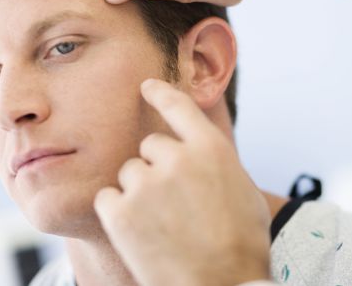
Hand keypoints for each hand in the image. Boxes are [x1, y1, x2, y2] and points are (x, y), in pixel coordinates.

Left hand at [94, 79, 271, 285]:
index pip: (178, 105)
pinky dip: (119, 211)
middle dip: (157, 166)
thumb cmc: (241, 242)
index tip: (146, 85)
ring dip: (139, 190)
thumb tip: (199, 152)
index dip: (159, 92)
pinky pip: (108, 197)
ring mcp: (146, 184)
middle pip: (151, 145)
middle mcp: (177, 158)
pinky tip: (141, 232)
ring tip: (162, 223)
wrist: (223, 284)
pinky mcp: (121, 212)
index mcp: (211, 148)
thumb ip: (216, 162)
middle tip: (173, 201)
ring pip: (129, 172)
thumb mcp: (242, 190)